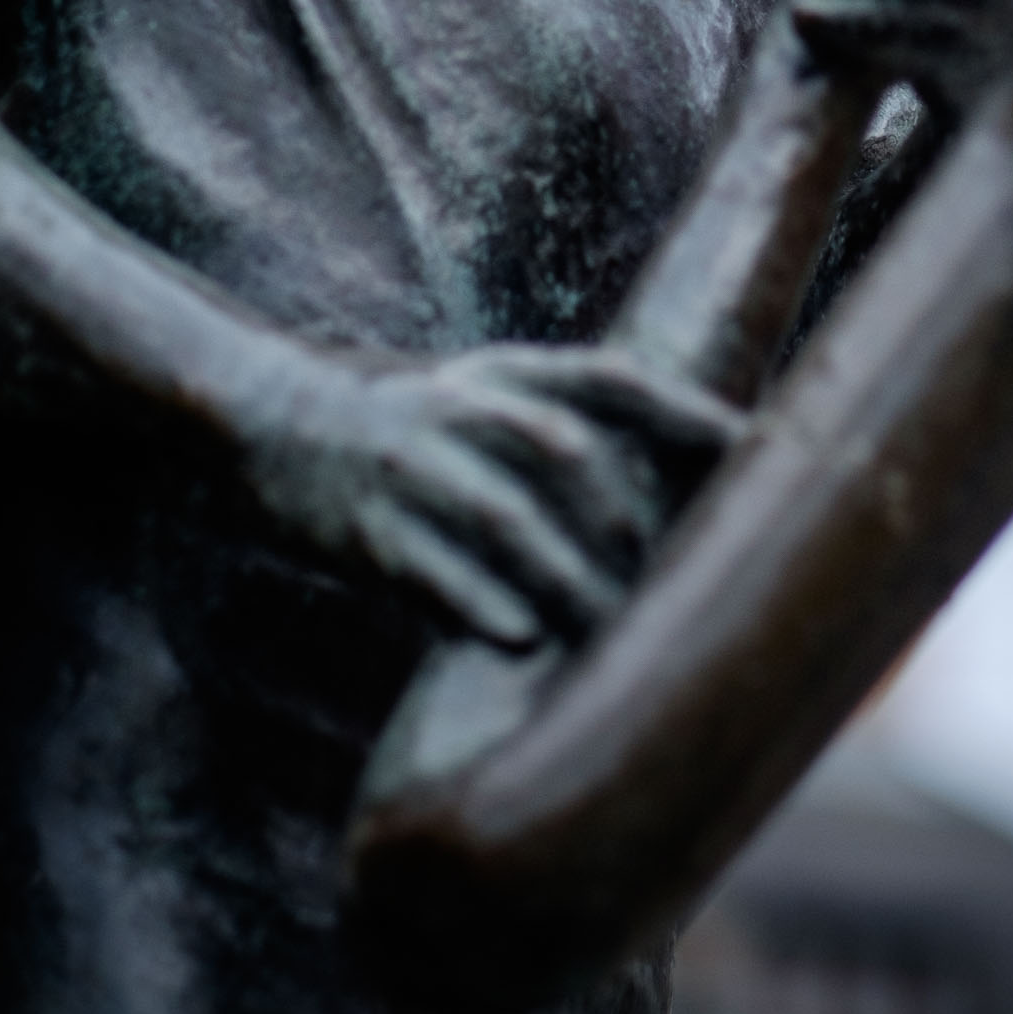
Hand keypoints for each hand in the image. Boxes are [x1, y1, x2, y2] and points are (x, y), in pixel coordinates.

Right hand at [240, 342, 740, 648]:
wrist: (260, 415)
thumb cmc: (397, 427)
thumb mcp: (475, 399)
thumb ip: (555, 434)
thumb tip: (663, 500)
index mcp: (502, 373)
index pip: (612, 380)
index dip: (684, 411)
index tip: (752, 446)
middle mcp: (462, 407)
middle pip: (569, 456)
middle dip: (630, 522)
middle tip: (683, 587)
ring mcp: (409, 463)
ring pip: (506, 520)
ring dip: (568, 580)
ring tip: (614, 632)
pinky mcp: (358, 525)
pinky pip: (426, 568)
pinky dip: (475, 602)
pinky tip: (519, 640)